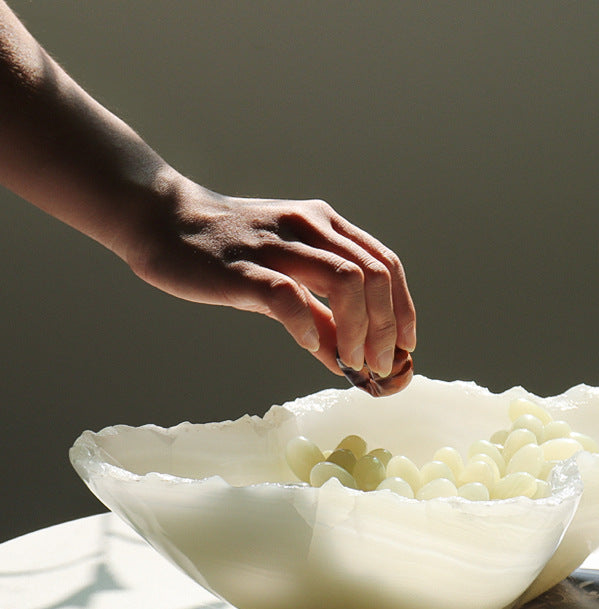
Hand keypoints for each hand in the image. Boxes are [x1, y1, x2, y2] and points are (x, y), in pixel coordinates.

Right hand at [123, 174, 415, 375]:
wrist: (161, 221)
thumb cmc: (228, 256)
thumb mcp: (285, 279)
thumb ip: (320, 315)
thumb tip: (349, 361)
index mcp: (326, 225)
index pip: (386, 265)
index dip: (404, 311)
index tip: (406, 349)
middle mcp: (310, 227)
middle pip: (376, 275)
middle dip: (389, 329)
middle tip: (381, 367)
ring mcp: (277, 244)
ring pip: (346, 281)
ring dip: (359, 331)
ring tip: (352, 363)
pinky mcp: (242, 268)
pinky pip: (290, 297)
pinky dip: (309, 328)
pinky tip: (308, 346)